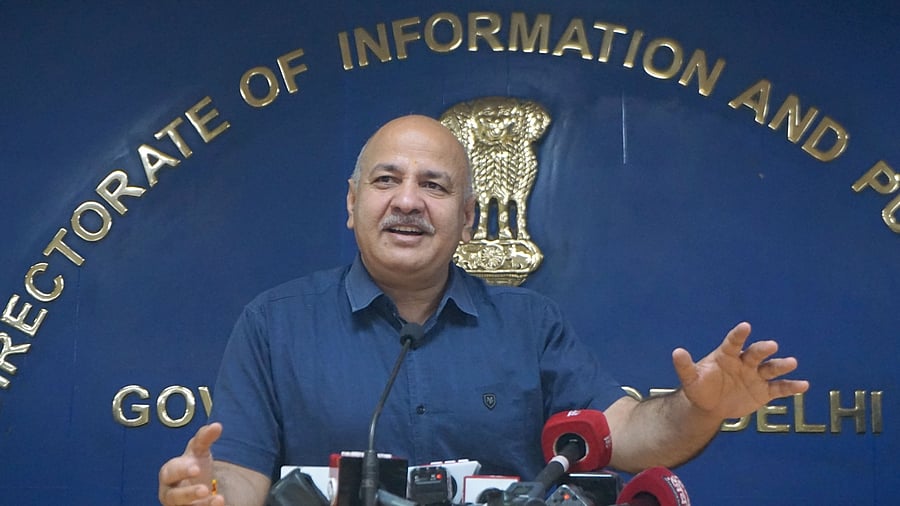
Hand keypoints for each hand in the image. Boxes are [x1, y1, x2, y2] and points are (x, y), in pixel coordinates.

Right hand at [158, 422, 225, 505]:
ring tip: (219, 499)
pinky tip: (220, 502)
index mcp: (169, 474)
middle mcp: (170, 493)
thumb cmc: (195, 465)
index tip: (197, 468)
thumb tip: (217, 425)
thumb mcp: (199, 450)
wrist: (201, 484)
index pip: (170, 472)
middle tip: (205, 489)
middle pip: (172, 496)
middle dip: (187, 493)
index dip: (182, 470)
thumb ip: (205, 437)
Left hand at [672, 322, 808, 419]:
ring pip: (771, 368)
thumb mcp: (691, 379)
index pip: (733, 342)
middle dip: (763, 349)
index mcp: (727, 356)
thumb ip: (685, 366)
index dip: (738, 334)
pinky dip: (792, 387)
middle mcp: (744, 362)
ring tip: (792, 362)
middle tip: (771, 345)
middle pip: (755, 353)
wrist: (710, 405)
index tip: (745, 326)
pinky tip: (804, 385)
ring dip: (781, 365)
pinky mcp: (764, 391)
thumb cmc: (700, 387)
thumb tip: (676, 352)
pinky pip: (780, 388)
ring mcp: (756, 376)